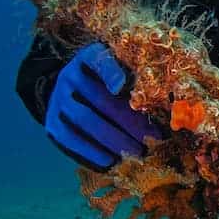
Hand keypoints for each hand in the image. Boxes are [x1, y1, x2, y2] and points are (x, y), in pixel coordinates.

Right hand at [45, 42, 165, 170]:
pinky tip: (111, 161)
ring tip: (137, 153)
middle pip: (100, 98)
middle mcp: (70, 75)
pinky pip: (70, 139)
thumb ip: (135, 79)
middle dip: (129, 120)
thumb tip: (165, 104)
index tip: (122, 86)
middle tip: (153, 138)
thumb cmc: (106, 82)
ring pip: (85, 120)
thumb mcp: (118, 70)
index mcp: (89, 57)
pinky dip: (90, 151)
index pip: (99, 60)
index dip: (111, 72)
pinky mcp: (52, 123)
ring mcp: (59, 100)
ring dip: (113, 139)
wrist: (70, 92)